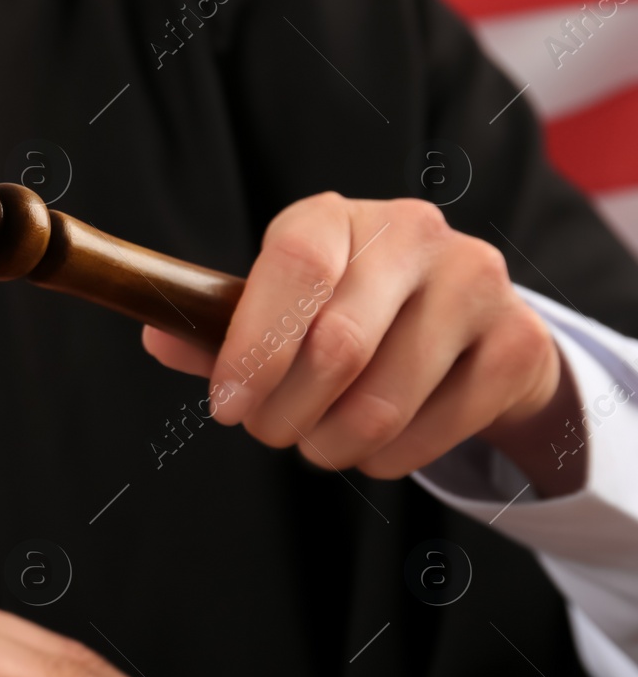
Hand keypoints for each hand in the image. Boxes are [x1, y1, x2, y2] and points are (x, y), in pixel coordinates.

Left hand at [143, 193, 581, 493]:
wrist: (466, 326)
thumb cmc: (347, 312)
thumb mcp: (279, 308)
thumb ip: (219, 328)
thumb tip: (157, 336)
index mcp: (335, 217)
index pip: (296, 266)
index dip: (254, 347)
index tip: (227, 407)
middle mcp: (413, 233)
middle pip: (338, 346)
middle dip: (286, 414)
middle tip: (270, 432)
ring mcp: (476, 283)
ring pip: (383, 402)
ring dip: (333, 445)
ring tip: (319, 441)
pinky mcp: (518, 344)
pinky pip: (433, 432)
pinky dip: (387, 459)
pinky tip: (376, 444)